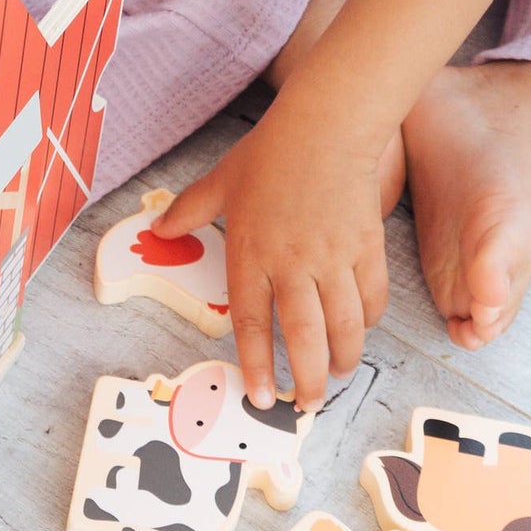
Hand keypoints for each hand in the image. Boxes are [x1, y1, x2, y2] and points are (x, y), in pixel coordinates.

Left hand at [157, 95, 390, 410]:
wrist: (328, 125)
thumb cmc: (272, 152)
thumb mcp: (221, 181)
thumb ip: (189, 210)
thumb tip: (158, 228)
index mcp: (252, 253)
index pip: (253, 323)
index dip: (257, 365)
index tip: (260, 395)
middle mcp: (294, 264)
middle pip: (304, 338)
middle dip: (306, 380)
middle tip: (305, 405)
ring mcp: (334, 258)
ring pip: (345, 327)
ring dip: (341, 360)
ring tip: (334, 377)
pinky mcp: (367, 249)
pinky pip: (372, 298)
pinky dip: (369, 321)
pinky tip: (360, 331)